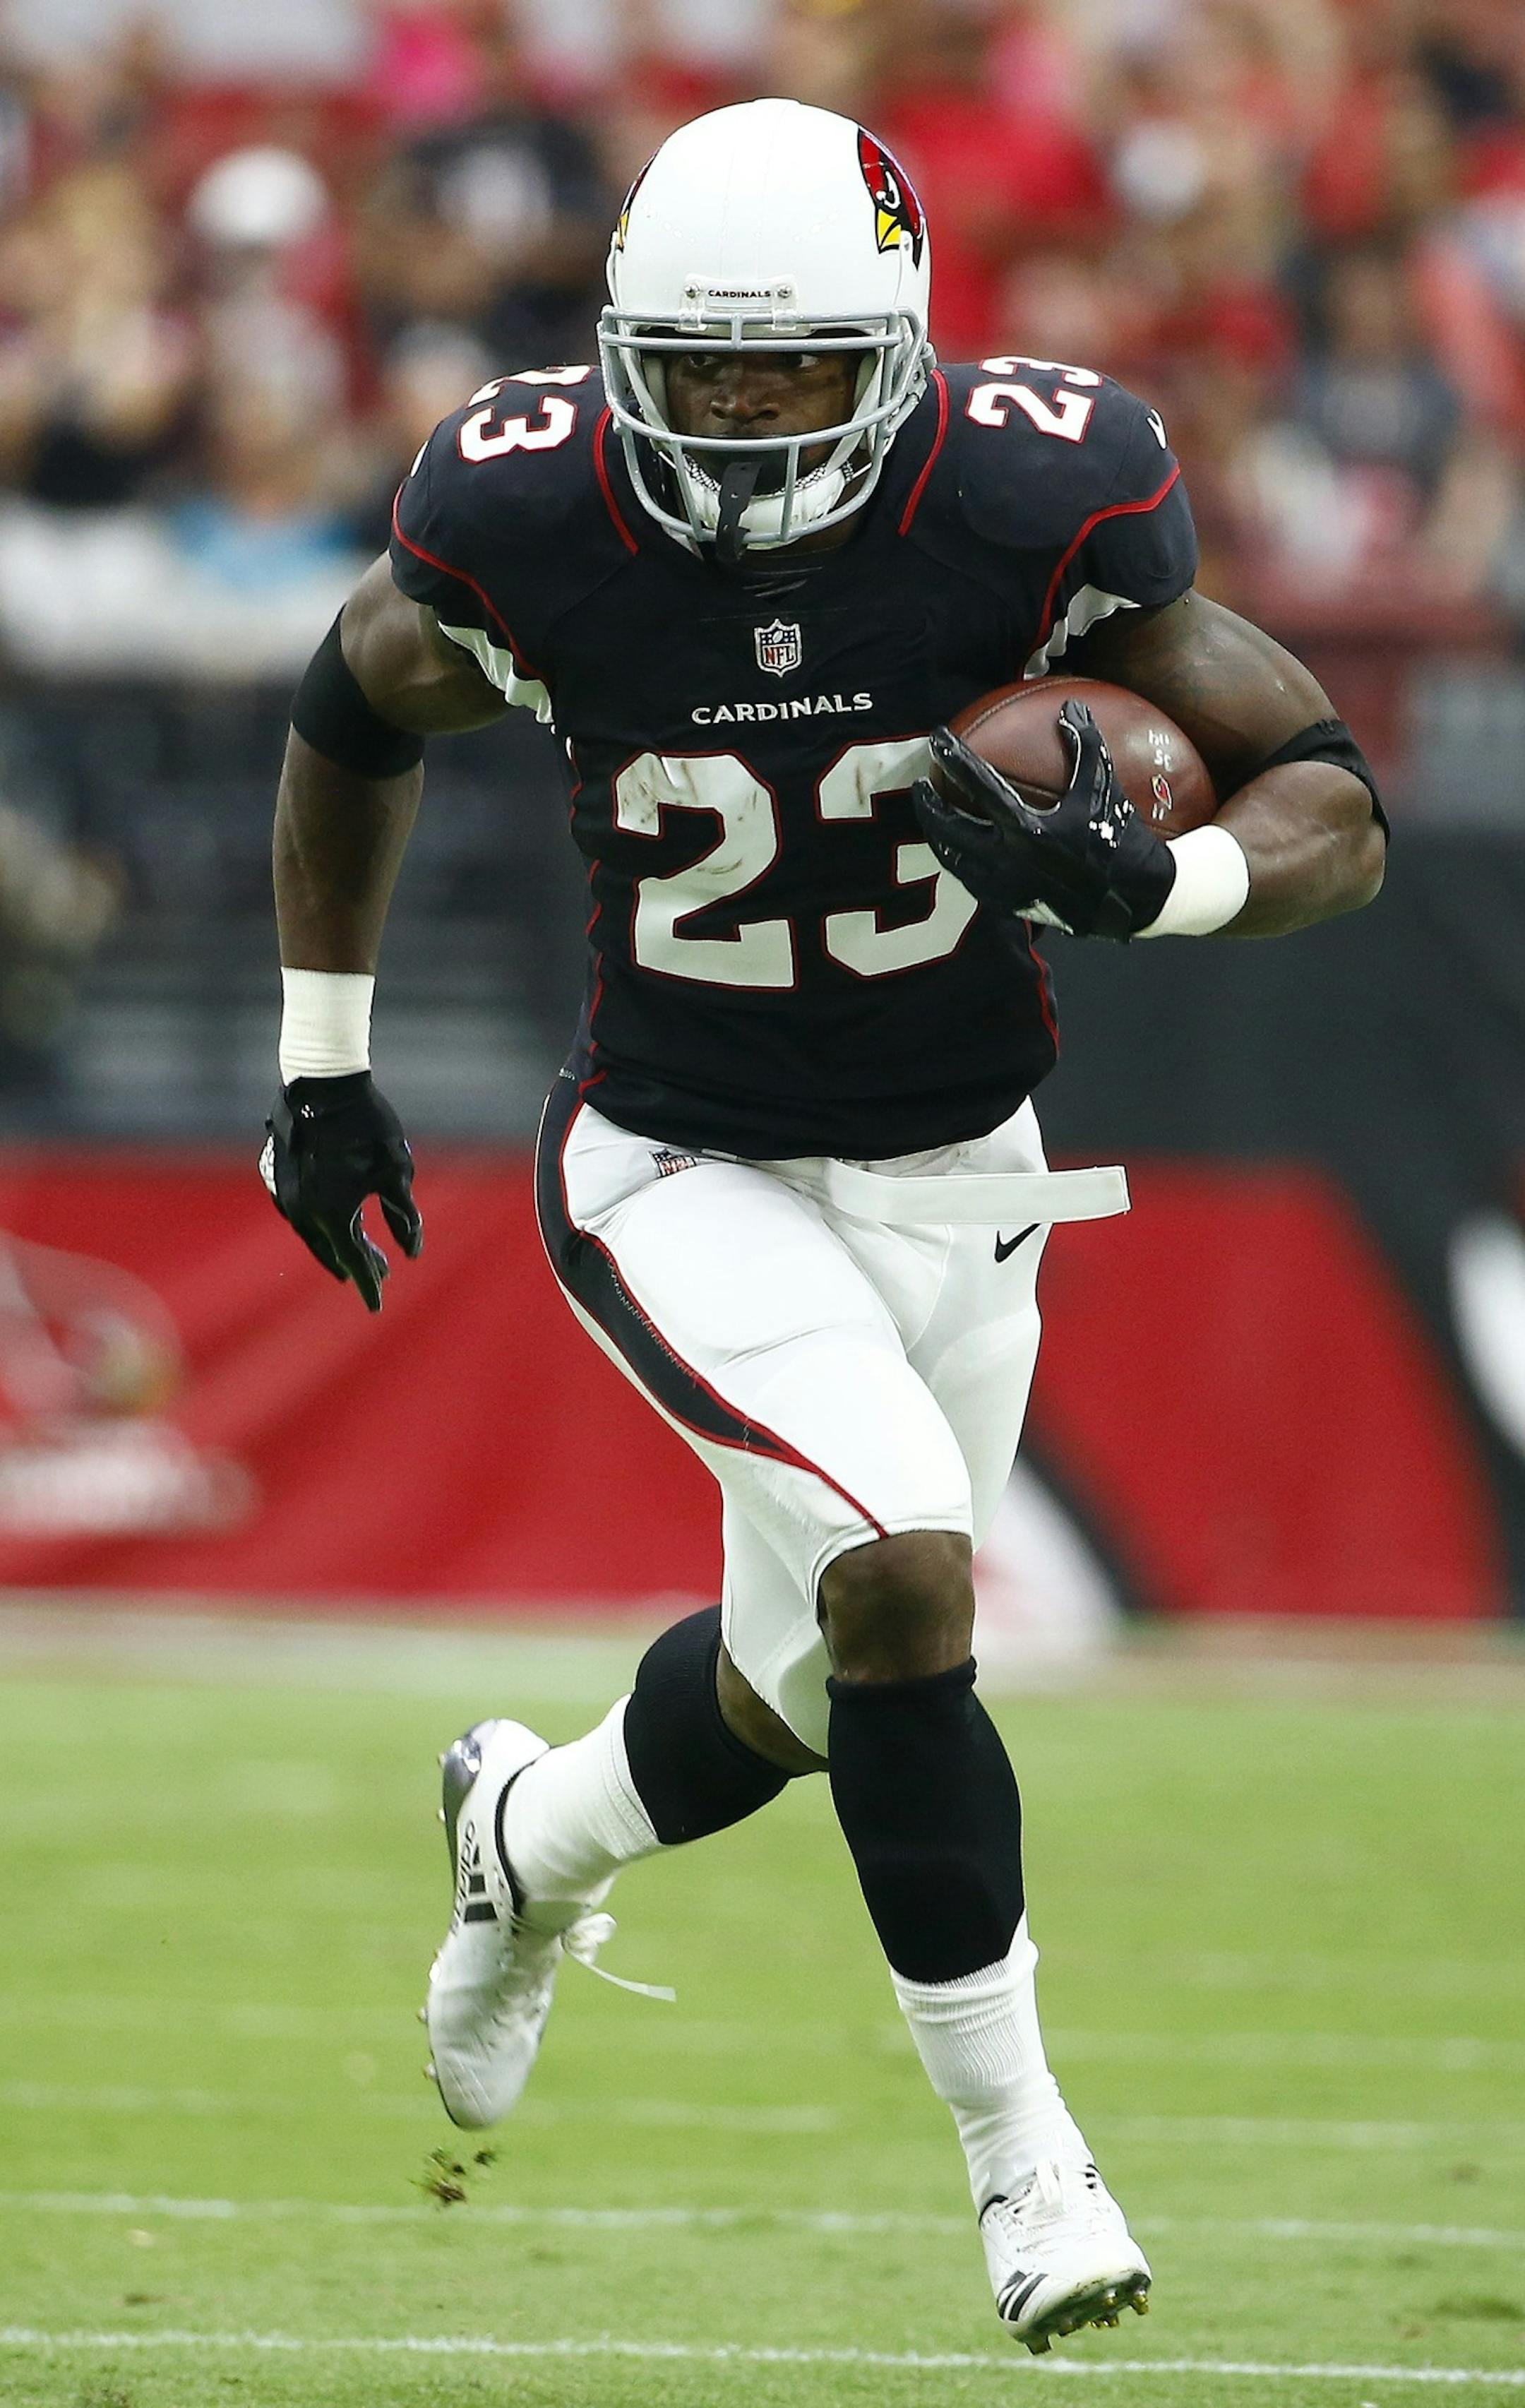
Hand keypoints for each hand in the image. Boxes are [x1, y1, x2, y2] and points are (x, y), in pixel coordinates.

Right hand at [260, 1071, 421, 1311]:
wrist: (323, 1085)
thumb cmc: (367, 1127)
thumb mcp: (397, 1173)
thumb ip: (405, 1216)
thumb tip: (411, 1251)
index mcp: (333, 1216)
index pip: (355, 1261)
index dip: (369, 1285)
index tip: (377, 1307)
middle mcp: (303, 1212)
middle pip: (333, 1249)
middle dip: (358, 1262)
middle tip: (381, 1271)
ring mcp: (285, 1194)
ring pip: (313, 1233)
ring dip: (337, 1242)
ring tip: (360, 1248)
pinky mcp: (277, 1176)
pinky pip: (300, 1213)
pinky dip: (320, 1223)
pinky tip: (333, 1219)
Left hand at [912, 699, 1175, 940]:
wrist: (1131, 900)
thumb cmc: (1119, 839)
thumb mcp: (1104, 788)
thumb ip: (1086, 745)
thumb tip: (1071, 707)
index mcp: (1028, 829)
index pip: (978, 784)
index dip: (954, 758)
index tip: (937, 739)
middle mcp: (1009, 860)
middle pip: (951, 829)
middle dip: (929, 806)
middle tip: (919, 786)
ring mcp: (1005, 887)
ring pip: (955, 860)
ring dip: (938, 836)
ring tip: (932, 817)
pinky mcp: (1008, 906)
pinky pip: (971, 882)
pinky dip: (960, 862)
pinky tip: (957, 849)